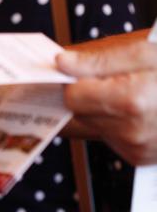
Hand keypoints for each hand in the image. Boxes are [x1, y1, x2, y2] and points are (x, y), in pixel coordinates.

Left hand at [57, 36, 156, 165]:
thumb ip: (100, 61)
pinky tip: (138, 109)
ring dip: (102, 109)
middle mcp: (130, 131)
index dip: (73, 79)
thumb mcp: (147, 53)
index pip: (72, 95)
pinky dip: (116, 123)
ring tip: (131, 92)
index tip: (80, 69)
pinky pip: (111, 138)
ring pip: (93, 126)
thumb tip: (63, 63)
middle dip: (88, 94)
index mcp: (131, 101)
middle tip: (110, 78)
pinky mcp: (138, 158)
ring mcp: (134, 147)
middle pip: (79, 113)